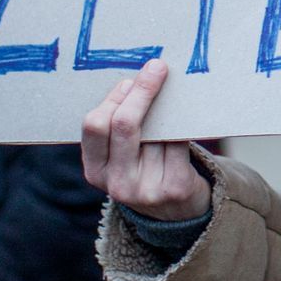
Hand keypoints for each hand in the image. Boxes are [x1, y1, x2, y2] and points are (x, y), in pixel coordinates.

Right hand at [79, 59, 207, 221]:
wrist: (176, 212)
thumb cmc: (146, 169)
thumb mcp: (121, 156)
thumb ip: (120, 127)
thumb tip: (137, 78)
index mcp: (95, 171)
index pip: (95, 126)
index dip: (113, 98)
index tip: (129, 79)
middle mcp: (116, 183)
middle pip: (125, 124)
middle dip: (142, 91)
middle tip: (157, 68)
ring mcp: (145, 189)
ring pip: (158, 131)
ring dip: (167, 112)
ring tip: (172, 103)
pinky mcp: (174, 188)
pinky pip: (179, 142)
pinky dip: (182, 127)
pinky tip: (185, 120)